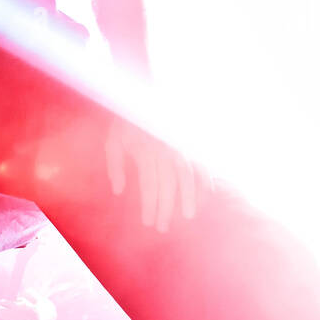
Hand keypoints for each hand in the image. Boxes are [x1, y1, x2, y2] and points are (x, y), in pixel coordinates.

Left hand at [105, 117, 205, 232]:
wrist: (144, 92)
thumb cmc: (126, 121)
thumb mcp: (113, 140)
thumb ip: (115, 166)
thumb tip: (118, 192)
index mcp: (144, 151)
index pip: (148, 185)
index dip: (149, 206)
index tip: (148, 223)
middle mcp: (163, 150)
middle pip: (167, 185)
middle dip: (166, 208)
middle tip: (163, 228)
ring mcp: (179, 145)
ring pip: (187, 175)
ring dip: (189, 197)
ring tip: (188, 216)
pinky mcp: (190, 141)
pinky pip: (201, 162)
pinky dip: (205, 178)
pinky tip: (206, 194)